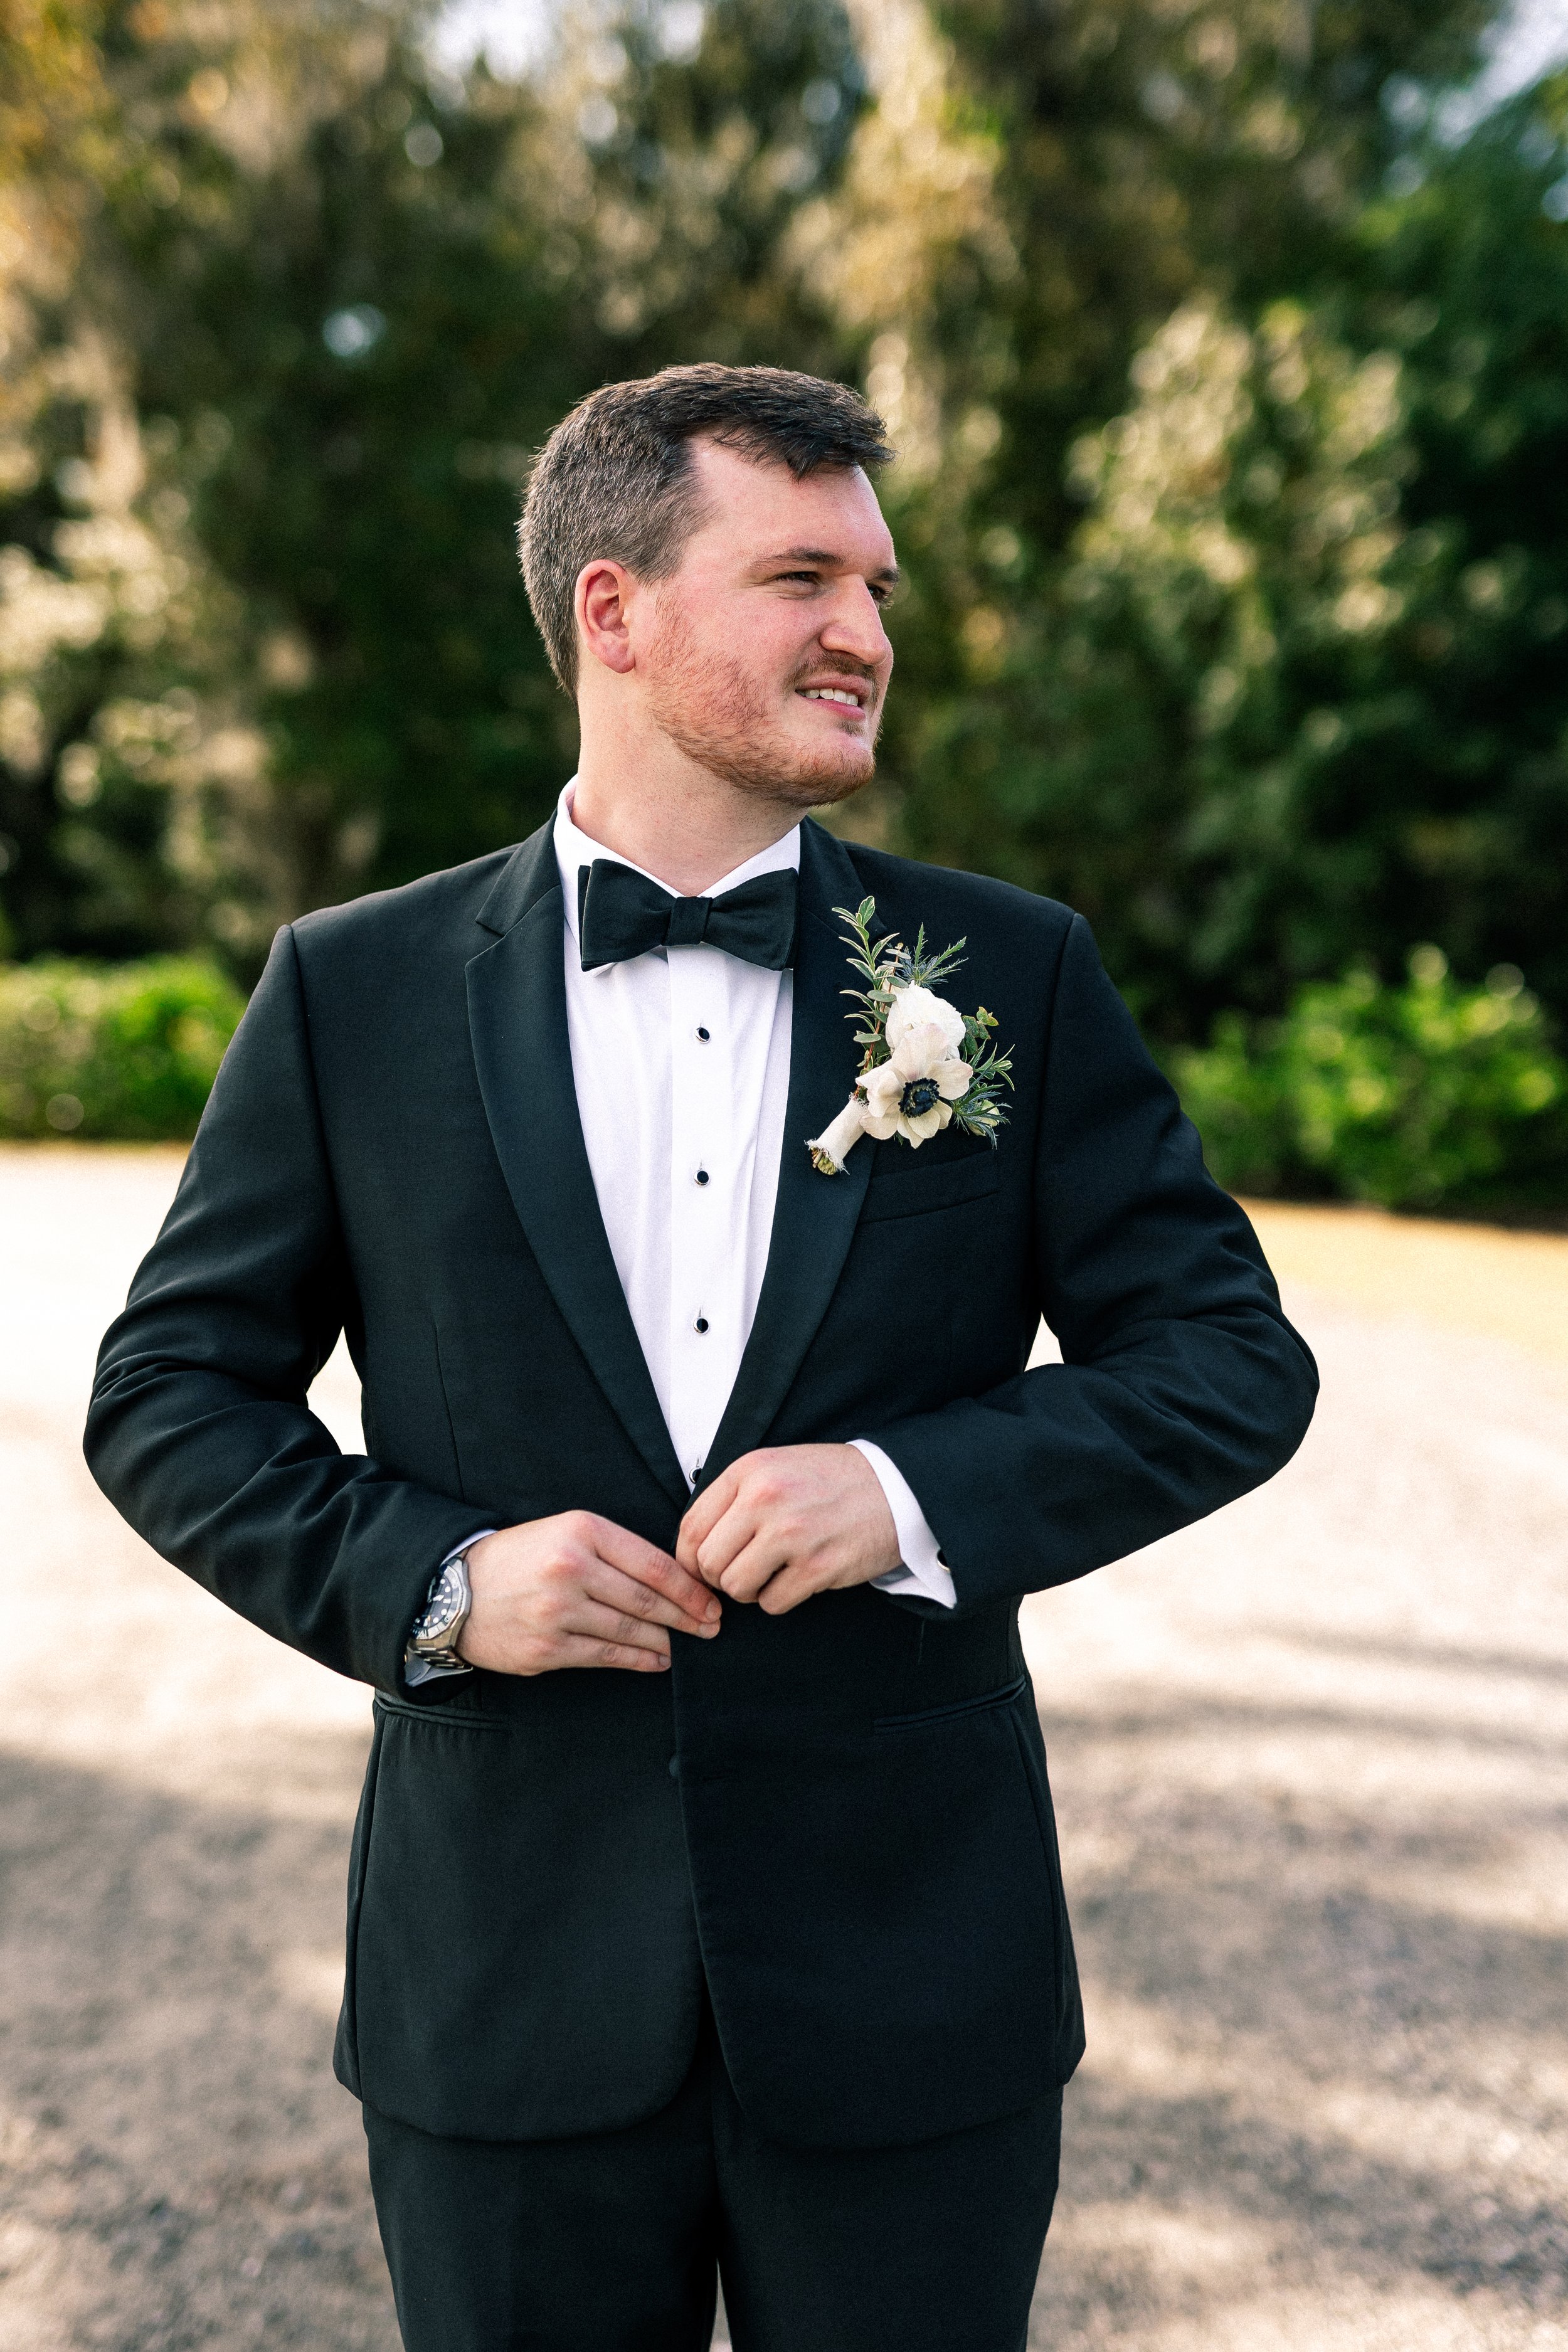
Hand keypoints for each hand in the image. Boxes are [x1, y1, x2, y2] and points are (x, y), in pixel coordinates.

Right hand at [458, 1512, 719, 1674]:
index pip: (652, 1563)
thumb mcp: (566, 1533)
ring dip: (667, 1642)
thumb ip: (615, 1550)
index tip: (711, 1601)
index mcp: (582, 1531)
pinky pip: (606, 1657)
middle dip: (688, 1617)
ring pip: (630, 1631)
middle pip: (646, 1600)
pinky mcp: (547, 1648)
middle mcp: (571, 1568)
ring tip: (687, 1645)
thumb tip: (673, 1580)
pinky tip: (657, 1660)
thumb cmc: (521, 1558)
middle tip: (712, 1628)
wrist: (456, 1589)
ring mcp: (558, 1612)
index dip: (689, 1588)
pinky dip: (639, 1661)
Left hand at [677, 1444, 900, 1616]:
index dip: (689, 1558)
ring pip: (735, 1587)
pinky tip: (799, 1579)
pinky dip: (780, 1599)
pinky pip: (772, 1603)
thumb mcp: (775, 1468)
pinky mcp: (818, 1566)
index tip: (702, 1569)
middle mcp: (765, 1499)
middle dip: (720, 1578)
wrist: (896, 1488)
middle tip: (743, 1573)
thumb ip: (734, 1498)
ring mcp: (792, 1533)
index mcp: (749, 1471)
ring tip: (771, 1574)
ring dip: (749, 1591)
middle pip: (708, 1562)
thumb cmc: (830, 1482)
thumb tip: (693, 1547)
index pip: (691, 1527)